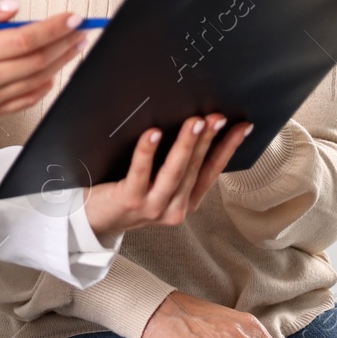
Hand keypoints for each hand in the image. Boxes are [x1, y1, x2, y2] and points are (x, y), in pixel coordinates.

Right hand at [0, 0, 88, 120]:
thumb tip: (14, 8)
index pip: (22, 40)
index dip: (52, 28)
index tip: (73, 17)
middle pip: (35, 61)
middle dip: (64, 43)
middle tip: (82, 28)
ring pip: (36, 81)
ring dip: (61, 62)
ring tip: (75, 45)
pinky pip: (25, 100)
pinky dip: (45, 86)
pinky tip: (55, 71)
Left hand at [83, 116, 247, 240]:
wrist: (94, 220)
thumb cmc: (126, 192)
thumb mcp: (157, 182)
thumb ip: (174, 162)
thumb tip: (192, 124)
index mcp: (186, 202)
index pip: (212, 171)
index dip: (228, 148)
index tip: (242, 126)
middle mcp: (174, 208)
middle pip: (195, 168)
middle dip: (209, 139)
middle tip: (217, 117)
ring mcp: (153, 207)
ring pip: (174, 171)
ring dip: (187, 144)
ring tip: (196, 122)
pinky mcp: (130, 201)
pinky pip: (141, 172)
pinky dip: (148, 151)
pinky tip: (154, 133)